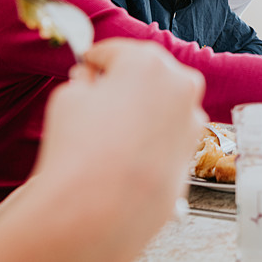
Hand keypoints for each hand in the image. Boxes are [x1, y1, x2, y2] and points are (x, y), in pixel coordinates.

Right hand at [35, 38, 207, 261]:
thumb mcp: (68, 99)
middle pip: (148, 74)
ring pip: (163, 104)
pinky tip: (126, 156)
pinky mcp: (193, 150)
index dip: (96, 61)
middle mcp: (180, 84)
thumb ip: (84, 82)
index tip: (87, 68)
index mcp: (149, 61)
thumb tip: (90, 82)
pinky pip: (169, 134)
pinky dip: (153, 138)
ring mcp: (191, 118)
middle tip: (97, 101)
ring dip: (143, 111)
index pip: (116, 51)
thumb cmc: (82, 150)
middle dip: (125, 83)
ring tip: (110, 136)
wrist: (101, 210)